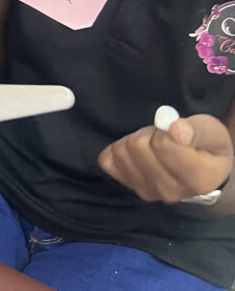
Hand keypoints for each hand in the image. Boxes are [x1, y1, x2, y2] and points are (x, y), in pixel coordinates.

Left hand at [98, 114, 233, 202]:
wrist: (201, 175)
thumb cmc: (208, 150)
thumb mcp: (214, 133)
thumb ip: (198, 130)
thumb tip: (175, 129)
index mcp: (198, 179)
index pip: (163, 145)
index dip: (166, 128)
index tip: (177, 131)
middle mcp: (170, 191)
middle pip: (138, 147)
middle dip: (149, 133)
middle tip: (163, 137)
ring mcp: (147, 192)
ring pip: (121, 151)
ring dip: (134, 140)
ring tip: (153, 145)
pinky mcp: (128, 186)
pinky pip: (107, 160)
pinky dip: (118, 149)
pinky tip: (137, 153)